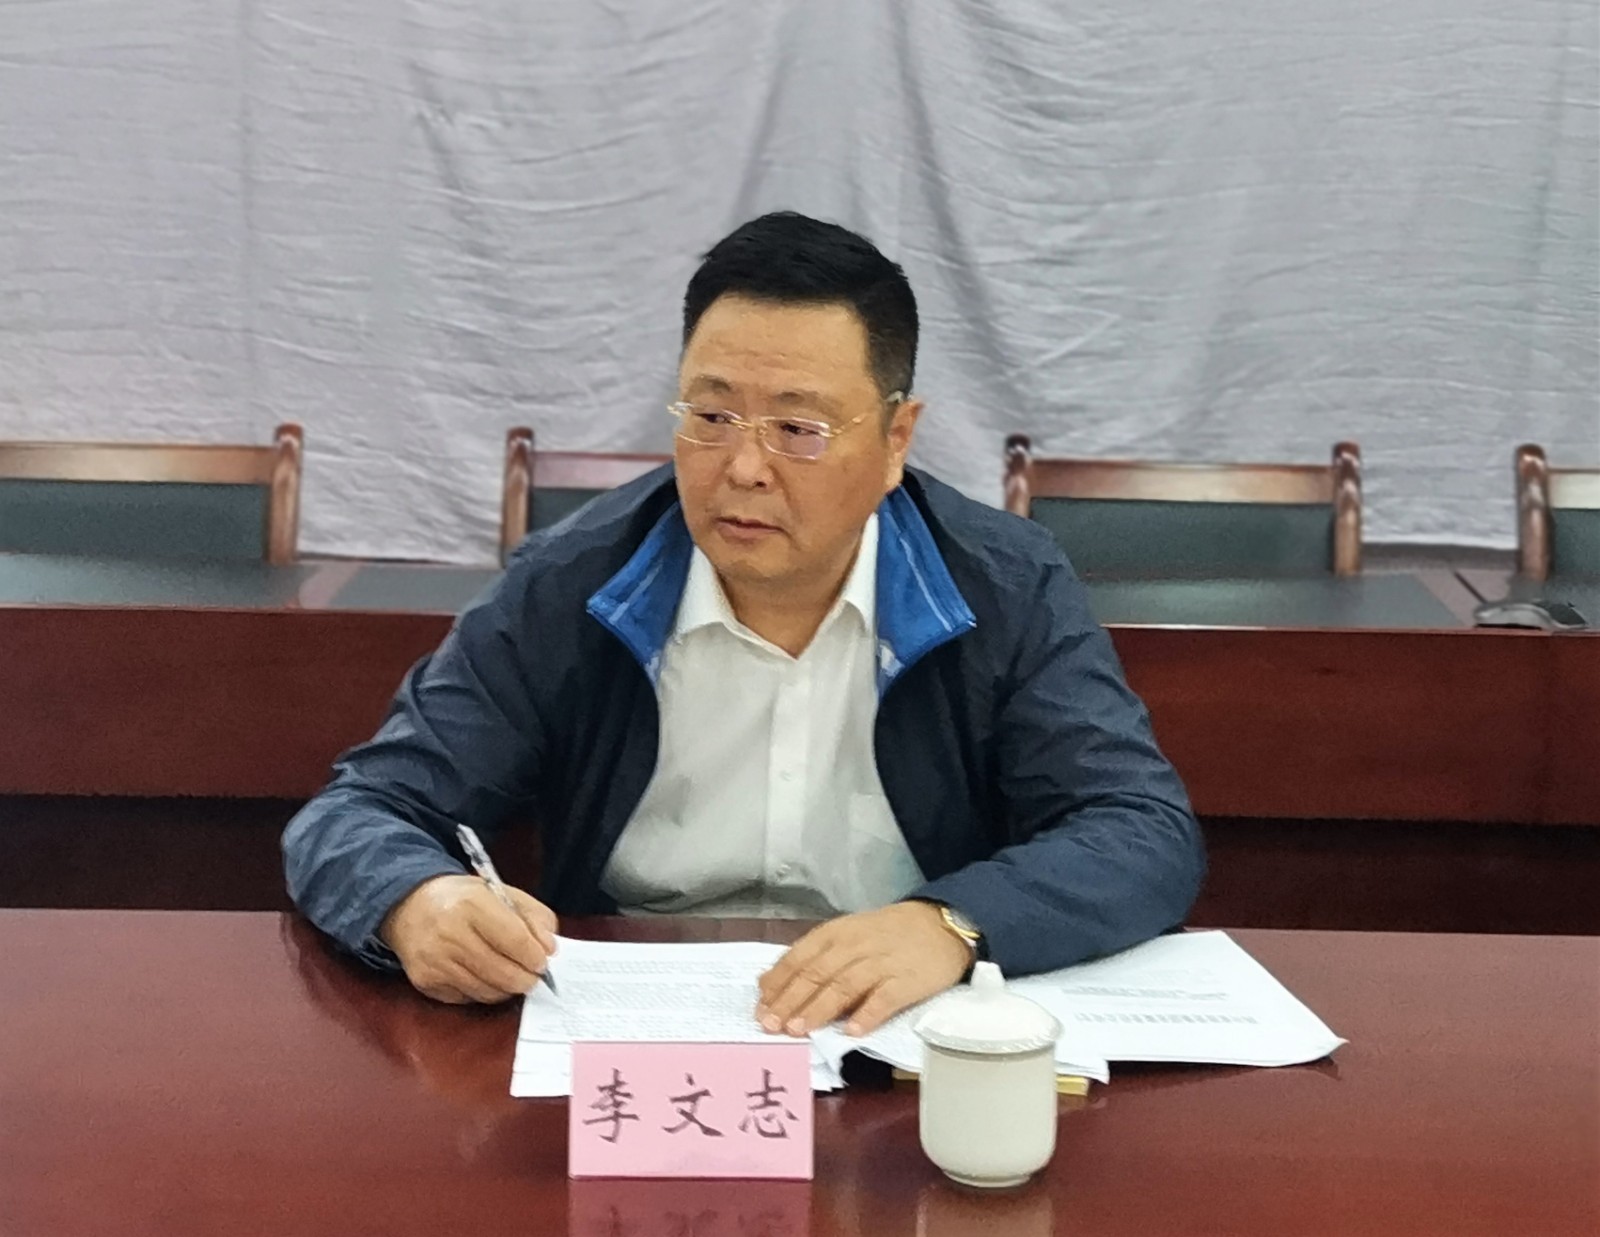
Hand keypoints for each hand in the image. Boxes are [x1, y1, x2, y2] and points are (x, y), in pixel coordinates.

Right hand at [379, 874, 557, 1004]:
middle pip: (503, 972)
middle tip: (533, 976)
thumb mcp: (502, 894)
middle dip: (526, 979)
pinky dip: (483, 991)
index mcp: (472, 903)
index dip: (535, 957)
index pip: (515, 940)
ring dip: (506, 988)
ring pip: (488, 991)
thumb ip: (534, 917)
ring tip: (511, 975)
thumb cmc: (463, 900)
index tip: (543, 962)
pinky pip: (468, 998)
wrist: (410, 906)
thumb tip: (549, 949)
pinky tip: (483, 975)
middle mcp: (450, 933)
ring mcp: (435, 961)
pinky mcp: (425, 981)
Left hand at [755, 901, 971, 1037]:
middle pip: (818, 973)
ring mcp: (883, 962)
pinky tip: (852, 1032)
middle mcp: (856, 945)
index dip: (779, 983)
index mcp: (837, 933)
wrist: (940, 924)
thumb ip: (813, 957)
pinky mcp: (908, 980)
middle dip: (792, 1000)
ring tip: (799, 1030)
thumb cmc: (887, 934)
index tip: (760, 1007)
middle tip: (771, 1025)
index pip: (800, 957)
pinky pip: (886, 997)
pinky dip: (868, 1013)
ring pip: (845, 985)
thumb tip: (770, 984)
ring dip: (820, 1008)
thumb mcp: (848, 934)